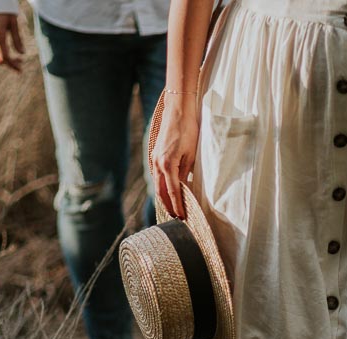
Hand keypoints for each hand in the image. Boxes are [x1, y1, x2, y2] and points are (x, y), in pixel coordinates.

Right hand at [0, 14, 23, 71]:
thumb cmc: (5, 10)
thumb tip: (22, 53)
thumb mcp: (14, 24)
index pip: (5, 57)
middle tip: (19, 62)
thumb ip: (17, 40)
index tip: (20, 69)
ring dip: (1, 61)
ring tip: (12, 58)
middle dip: (9, 63)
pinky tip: (2, 52)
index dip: (13, 65)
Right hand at [151, 93, 200, 218]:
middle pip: (161, 192)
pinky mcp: (155, 155)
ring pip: (157, 185)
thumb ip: (186, 173)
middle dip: (168, 206)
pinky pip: (157, 176)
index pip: (173, 192)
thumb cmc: (188, 130)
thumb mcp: (191, 154)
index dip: (178, 206)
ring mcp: (154, 159)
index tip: (182, 217)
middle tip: (176, 218)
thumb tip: (185, 188)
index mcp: (167, 165)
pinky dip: (162, 186)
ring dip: (164, 197)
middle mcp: (157, 164)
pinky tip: (168, 191)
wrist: (177, 111)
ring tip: (172, 209)